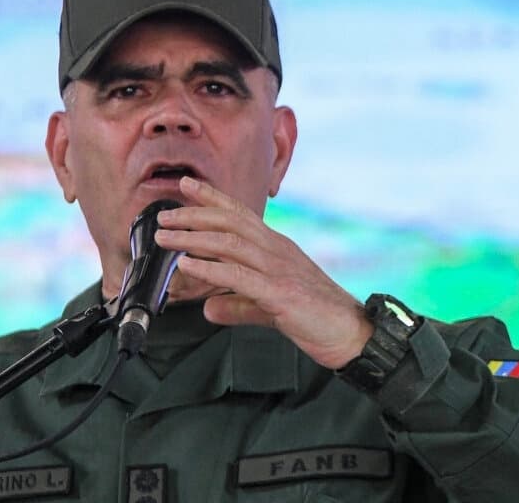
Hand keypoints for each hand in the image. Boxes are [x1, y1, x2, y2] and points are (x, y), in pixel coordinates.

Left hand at [155, 176, 373, 369]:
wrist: (354, 334)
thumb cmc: (317, 317)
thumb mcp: (270, 308)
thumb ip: (239, 305)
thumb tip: (209, 309)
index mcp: (277, 247)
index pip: (240, 214)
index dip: (212, 197)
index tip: (186, 185)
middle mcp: (277, 250)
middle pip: (230, 222)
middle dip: (194, 214)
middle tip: (164, 215)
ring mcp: (279, 269)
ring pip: (230, 243)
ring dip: (193, 238)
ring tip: (166, 237)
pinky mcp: (280, 292)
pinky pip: (239, 275)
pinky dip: (210, 267)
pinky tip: (188, 265)